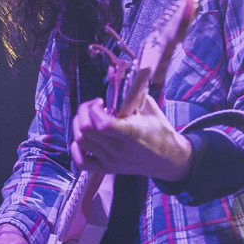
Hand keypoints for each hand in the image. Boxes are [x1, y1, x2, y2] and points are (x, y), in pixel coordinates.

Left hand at [70, 94, 193, 181]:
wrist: (168, 159)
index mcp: (132, 134)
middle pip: (86, 131)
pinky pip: (81, 162)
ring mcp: (112, 161)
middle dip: (84, 112)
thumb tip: (117, 75)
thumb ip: (133, 92)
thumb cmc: (159, 132)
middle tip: (93, 106)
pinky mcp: (107, 169)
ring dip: (79, 125)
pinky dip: (76, 149)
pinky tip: (83, 137)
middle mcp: (119, 150)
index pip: (103, 125)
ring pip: (80, 142)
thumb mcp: (150, 108)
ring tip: (90, 118)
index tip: (100, 102)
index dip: (94, 110)